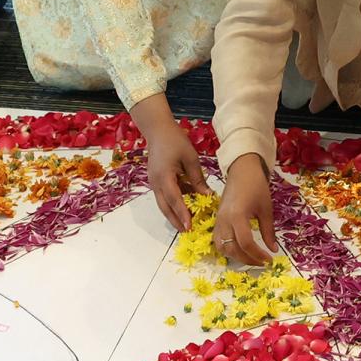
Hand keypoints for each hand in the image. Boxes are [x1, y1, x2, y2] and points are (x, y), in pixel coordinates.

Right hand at [132, 94, 205, 231]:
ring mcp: (154, 182)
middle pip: (165, 207)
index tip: (189, 226)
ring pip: (163, 203)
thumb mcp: (191, 159)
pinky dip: (173, 202)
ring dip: (173, 213)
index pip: (175, 200)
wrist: (157, 130)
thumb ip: (197, 179)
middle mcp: (156, 183)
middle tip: (186, 231)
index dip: (182, 214)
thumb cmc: (175, 140)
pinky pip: (164, 195)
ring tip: (186, 223)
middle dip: (175, 220)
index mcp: (164, 177)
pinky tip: (184, 205)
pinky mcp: (156, 180)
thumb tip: (207, 195)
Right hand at [214, 155, 277, 265]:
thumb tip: (274, 249)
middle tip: (263, 261)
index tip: (270, 259)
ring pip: (222, 248)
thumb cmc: (256, 186)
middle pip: (232, 249)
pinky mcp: (217, 220)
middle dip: (248, 259)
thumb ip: (268, 231)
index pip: (246, 243)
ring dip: (236, 257)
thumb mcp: (266, 209)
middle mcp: (224, 220)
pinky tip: (240, 250)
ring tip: (252, 258)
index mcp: (237, 215)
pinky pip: (218, 241)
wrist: (241, 171)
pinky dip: (228, 250)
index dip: (258, 255)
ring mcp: (218, 221)